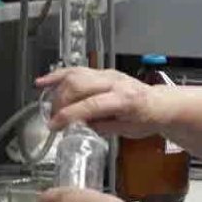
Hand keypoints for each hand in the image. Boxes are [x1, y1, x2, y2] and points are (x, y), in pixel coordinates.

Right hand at [36, 67, 167, 136]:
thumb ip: (102, 127)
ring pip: (75, 75)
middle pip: (78, 85)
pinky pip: (76, 71)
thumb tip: (77, 126)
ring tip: (48, 106)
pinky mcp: (101, 72)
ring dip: (57, 90)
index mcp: (125, 99)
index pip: (91, 105)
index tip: (54, 126)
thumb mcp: (127, 131)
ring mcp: (107, 74)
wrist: (159, 103)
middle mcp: (114, 82)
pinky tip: (43, 82)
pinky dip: (58, 76)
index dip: (69, 115)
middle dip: (60, 103)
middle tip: (54, 120)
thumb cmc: (146, 119)